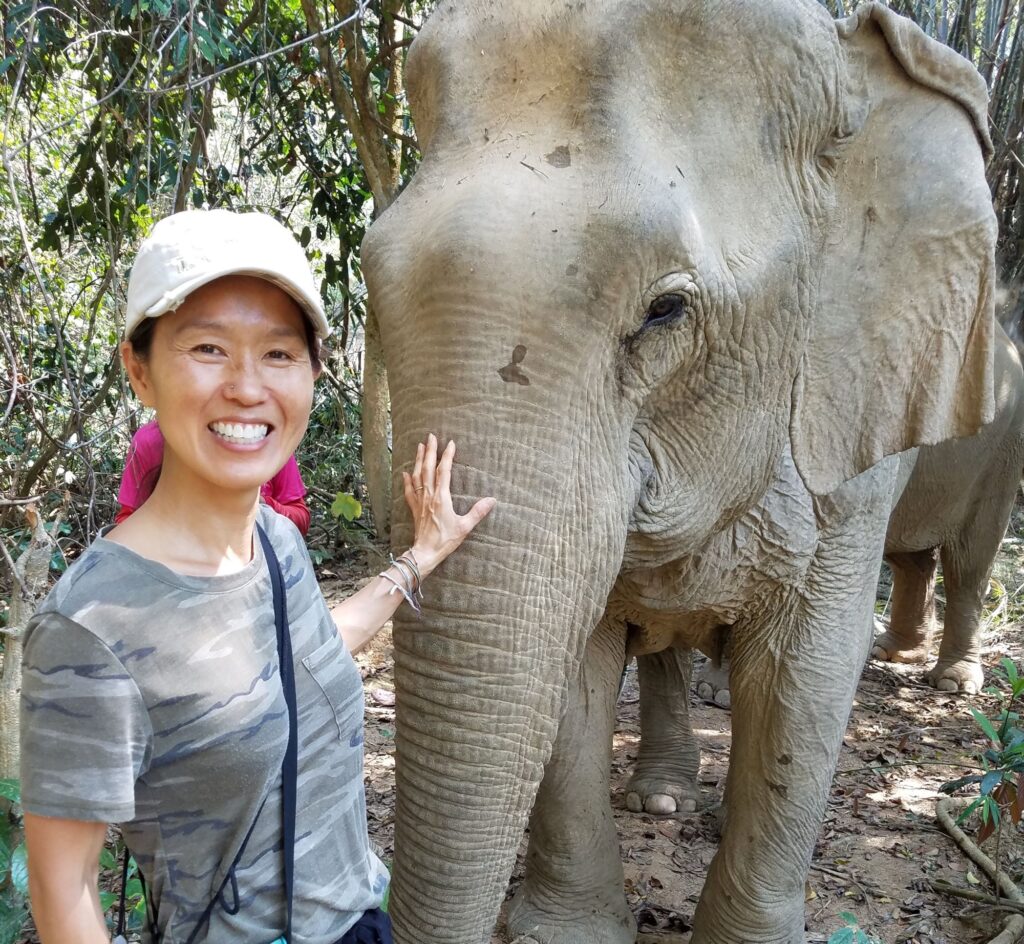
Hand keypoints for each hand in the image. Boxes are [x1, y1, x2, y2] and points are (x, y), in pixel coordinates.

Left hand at [403, 434, 494, 577]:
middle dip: (430, 451)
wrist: (425, 552)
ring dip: (419, 460)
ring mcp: (420, 501)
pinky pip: (409, 491)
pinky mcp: (414, 508)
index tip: (450, 443)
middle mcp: (429, 496)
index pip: (445, 471)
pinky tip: (405, 472)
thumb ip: (478, 512)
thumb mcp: (465, 527)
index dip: (447, 456)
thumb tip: (492, 500)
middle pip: (428, 468)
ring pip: (417, 476)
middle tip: (431, 436)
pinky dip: (407, 480)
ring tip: (420, 447)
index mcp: (442, 498)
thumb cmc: (445, 540)